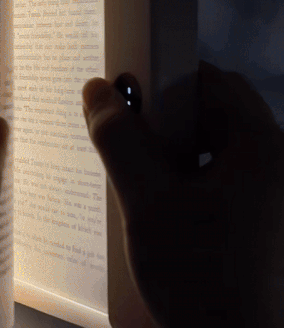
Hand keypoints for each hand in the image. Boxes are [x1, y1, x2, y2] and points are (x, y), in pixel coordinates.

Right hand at [83, 60, 283, 327]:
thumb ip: (120, 143)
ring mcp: (272, 190)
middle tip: (133, 138)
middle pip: (217, 111)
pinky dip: (190, 170)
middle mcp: (278, 161)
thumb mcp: (148, 206)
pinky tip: (167, 197)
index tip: (131, 94)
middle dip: (169, 118)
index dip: (168, 78)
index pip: (214, 81)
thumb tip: (95, 91)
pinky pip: (223, 171)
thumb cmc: (201, 282)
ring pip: (217, 143)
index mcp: (263, 147)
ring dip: (177, 146)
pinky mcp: (263, 213)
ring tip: (145, 172)